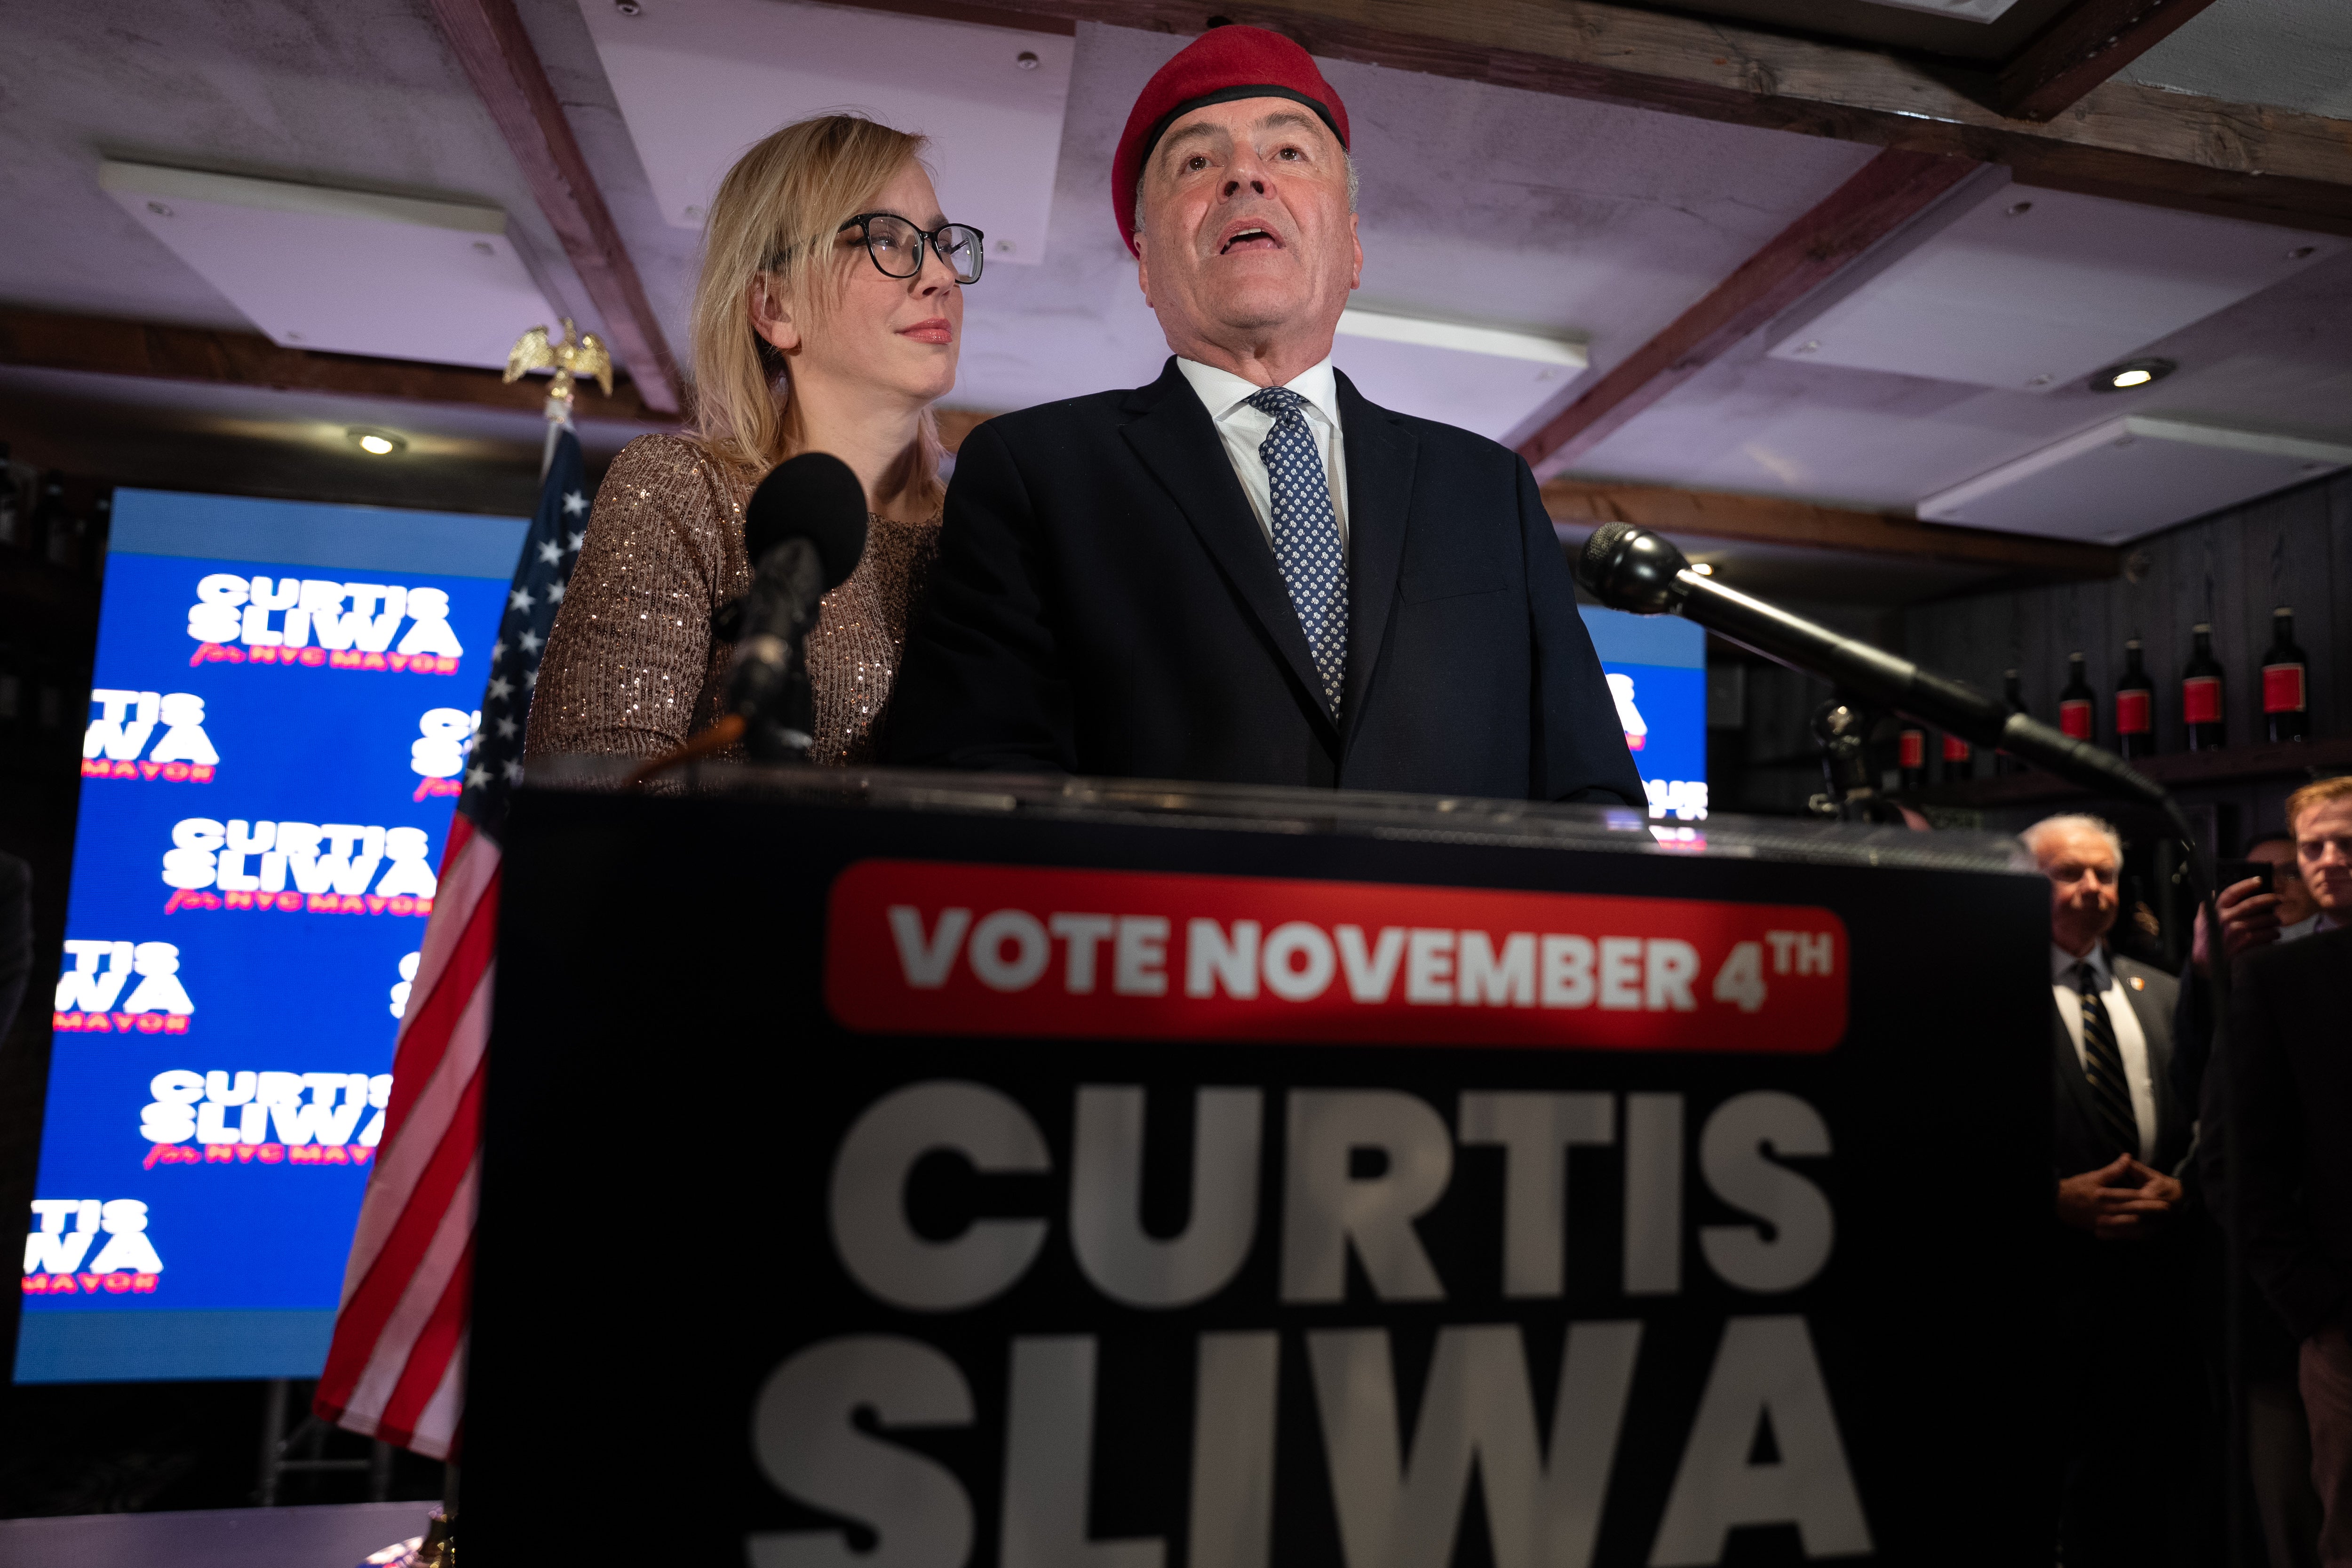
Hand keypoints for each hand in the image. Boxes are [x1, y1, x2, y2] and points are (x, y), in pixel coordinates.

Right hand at [2056, 1153, 2176, 1239]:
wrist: (2058, 1202)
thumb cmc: (2076, 1188)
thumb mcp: (2094, 1176)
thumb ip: (2113, 1170)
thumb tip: (2127, 1157)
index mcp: (2108, 1199)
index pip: (2133, 1200)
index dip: (2150, 1202)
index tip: (2165, 1201)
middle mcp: (2108, 1213)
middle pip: (2134, 1215)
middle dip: (2152, 1215)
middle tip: (2168, 1213)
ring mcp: (2105, 1223)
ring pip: (2129, 1228)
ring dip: (2146, 1227)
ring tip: (2161, 1226)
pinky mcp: (2101, 1229)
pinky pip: (2120, 1235)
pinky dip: (2132, 1235)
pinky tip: (2142, 1235)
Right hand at [2191, 877, 2282, 974]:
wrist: (2206, 966)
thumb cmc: (2204, 943)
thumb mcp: (2201, 922)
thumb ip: (2207, 907)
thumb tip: (2213, 892)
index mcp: (2215, 911)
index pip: (2232, 892)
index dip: (2246, 884)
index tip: (2259, 881)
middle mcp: (2226, 918)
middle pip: (2253, 904)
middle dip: (2270, 899)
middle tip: (2279, 900)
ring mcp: (2237, 931)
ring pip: (2263, 920)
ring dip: (2274, 920)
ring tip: (2276, 921)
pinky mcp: (2246, 943)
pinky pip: (2266, 935)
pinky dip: (2273, 934)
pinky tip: (2274, 935)